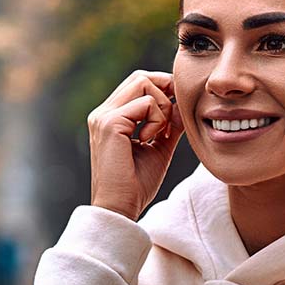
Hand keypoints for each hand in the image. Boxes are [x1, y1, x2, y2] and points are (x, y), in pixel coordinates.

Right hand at [87, 70, 184, 219]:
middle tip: (173, 118)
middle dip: (165, 90)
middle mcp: (102, 112)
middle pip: (141, 77)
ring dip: (161, 107)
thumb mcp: (158, 148)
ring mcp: (104, 116)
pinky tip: (150, 139)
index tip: (176, 111)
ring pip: (144, 83)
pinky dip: (156, 119)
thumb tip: (181, 106)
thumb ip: (168, 125)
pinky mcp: (110, 123)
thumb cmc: (136, 184)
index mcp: (110, 117)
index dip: (162, 89)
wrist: (120, 207)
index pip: (138, 83)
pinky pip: (146, 103)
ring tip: (157, 134)